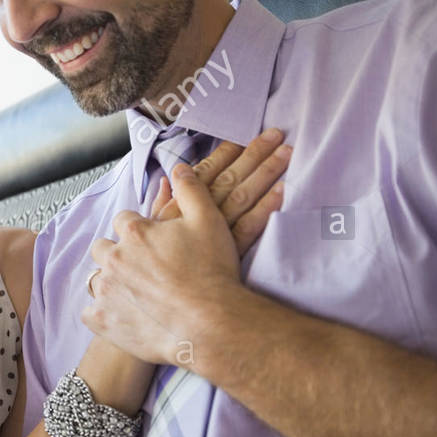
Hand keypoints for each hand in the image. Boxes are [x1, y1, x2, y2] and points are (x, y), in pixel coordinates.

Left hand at [83, 160, 264, 366]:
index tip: (152, 243)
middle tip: (141, 267)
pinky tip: (121, 315)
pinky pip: (90, 313)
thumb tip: (177, 167)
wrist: (211, 323)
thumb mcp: (209, 220)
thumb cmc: (213, 271)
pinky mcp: (103, 320)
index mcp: (133, 231)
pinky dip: (102, 314)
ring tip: (133, 292)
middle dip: (117, 253)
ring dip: (110, 282)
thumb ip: (190, 189)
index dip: (138, 230)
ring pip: (96, 279)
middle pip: (103, 248)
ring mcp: (106, 291)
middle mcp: (113, 258)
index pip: (123, 221)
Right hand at [151, 128, 290, 255]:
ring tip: (286, 151)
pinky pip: (250, 227)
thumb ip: (159, 205)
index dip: (225, 152)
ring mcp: (214, 234)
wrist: (164, 304)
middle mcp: (196, 215)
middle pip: (228, 178)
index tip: (242, 135)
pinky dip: (266, 208)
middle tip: (275, 132)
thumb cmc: (155, 269)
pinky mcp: (229, 253)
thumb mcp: (149, 234)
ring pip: (242, 195)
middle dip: (252, 153)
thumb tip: (167, 180)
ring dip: (265, 171)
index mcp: (178, 207)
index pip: (205, 171)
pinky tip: (283, 190)